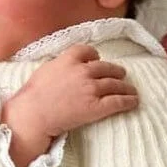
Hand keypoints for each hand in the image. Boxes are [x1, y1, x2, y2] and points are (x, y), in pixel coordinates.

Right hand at [2, 44, 137, 166]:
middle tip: (121, 74)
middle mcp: (83, 71)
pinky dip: (128, 101)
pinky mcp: (96, 107)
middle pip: (106, 67)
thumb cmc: (34, 95)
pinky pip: (118, 101)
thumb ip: (60, 64)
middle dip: (116, 71)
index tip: (98, 60)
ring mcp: (91, 88)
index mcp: (69, 59)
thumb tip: (66, 65)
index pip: (89, 51)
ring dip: (126, 87)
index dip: (95, 56)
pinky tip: (133, 102)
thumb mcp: (45, 70)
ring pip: (115, 84)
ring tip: (131, 90)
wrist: (34, 114)